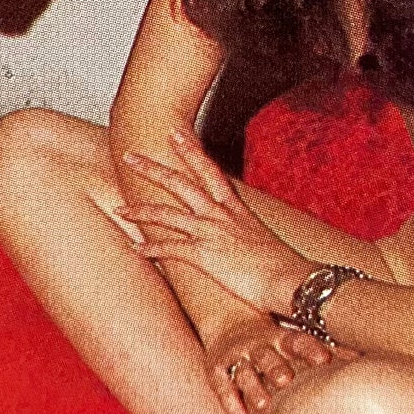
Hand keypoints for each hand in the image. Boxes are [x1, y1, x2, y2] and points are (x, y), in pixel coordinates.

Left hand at [120, 128, 312, 314]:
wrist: (293, 280)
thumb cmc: (283, 267)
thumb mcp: (264, 241)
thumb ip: (247, 235)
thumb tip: (242, 240)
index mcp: (236, 208)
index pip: (209, 171)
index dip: (190, 151)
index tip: (175, 134)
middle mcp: (221, 215)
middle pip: (180, 183)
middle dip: (153, 169)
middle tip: (130, 155)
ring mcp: (212, 233)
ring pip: (168, 214)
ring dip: (141, 211)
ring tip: (120, 209)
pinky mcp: (207, 255)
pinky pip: (172, 248)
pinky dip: (152, 248)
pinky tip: (135, 248)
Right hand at [202, 313, 331, 413]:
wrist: (227, 320)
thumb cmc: (273, 339)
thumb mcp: (295, 337)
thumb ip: (328, 349)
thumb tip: (366, 362)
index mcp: (279, 337)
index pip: (295, 340)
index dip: (309, 348)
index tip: (325, 360)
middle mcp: (256, 345)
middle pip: (266, 356)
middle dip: (276, 368)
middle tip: (287, 381)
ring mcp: (234, 358)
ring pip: (244, 374)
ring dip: (255, 389)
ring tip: (265, 407)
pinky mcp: (216, 372)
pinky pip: (225, 393)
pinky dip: (237, 411)